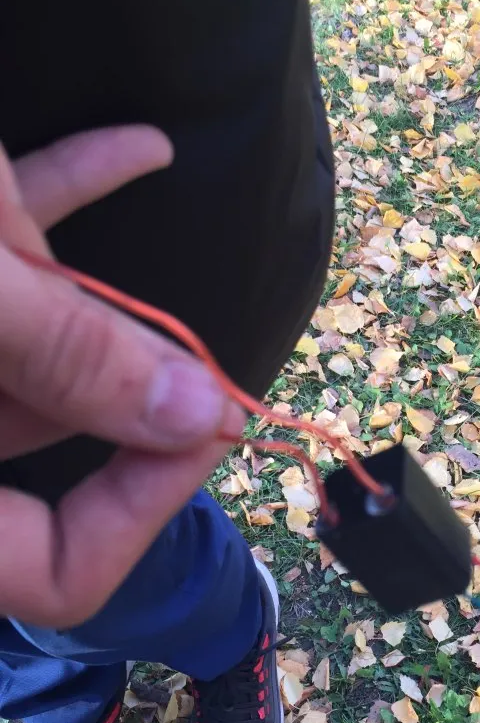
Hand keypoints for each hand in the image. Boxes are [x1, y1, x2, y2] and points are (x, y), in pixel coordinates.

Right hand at [0, 128, 244, 627]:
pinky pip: (6, 267)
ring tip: (195, 262)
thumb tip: (202, 414)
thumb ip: (73, 357)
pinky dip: (64, 209)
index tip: (211, 429)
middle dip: (141, 387)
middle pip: (52, 446)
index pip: (51, 572)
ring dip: (110, 292)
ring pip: (34, 349)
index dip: (141, 512)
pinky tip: (140, 149)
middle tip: (215, 359)